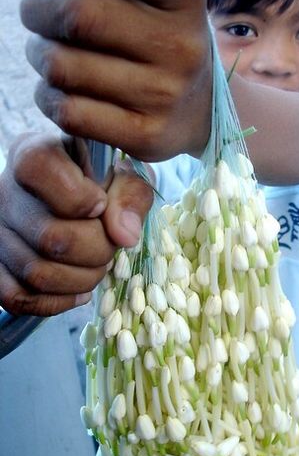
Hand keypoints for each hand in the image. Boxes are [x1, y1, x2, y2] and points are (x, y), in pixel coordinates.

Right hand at [0, 134, 152, 316]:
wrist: (79, 194)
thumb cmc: (104, 181)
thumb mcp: (126, 175)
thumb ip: (130, 196)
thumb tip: (124, 236)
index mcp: (34, 154)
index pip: (40, 171)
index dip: (81, 198)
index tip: (101, 205)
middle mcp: (4, 192)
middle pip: (52, 238)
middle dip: (98, 250)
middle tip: (110, 243)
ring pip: (37, 274)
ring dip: (83, 279)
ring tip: (98, 264)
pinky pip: (18, 298)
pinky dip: (58, 301)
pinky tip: (79, 288)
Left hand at [15, 0, 211, 160]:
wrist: (203, 114)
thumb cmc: (159, 44)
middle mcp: (181, 46)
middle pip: (79, 15)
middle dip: (37, 9)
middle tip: (37, 15)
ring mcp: (165, 95)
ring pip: (62, 66)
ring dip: (40, 56)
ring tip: (52, 54)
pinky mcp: (146, 135)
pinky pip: (68, 112)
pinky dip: (48, 97)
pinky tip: (61, 91)